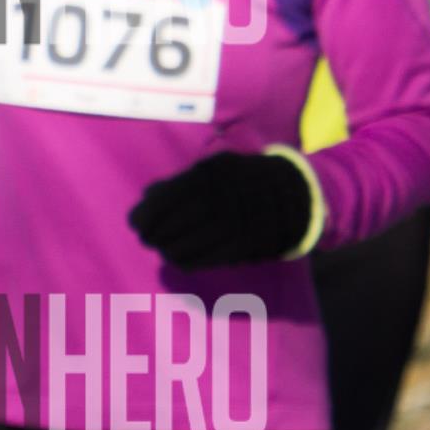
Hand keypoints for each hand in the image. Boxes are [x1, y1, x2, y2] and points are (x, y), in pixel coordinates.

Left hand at [128, 149, 316, 268]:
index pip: (161, 201)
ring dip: (168, 250)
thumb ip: (181, 181)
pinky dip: (186, 261)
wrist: (293, 194)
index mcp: (206, 177)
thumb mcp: (214, 168)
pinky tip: (181, 257)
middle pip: (168, 228)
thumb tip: (147, 196)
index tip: (136, 223)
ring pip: (182, 248)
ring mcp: (228, 227)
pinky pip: (202, 260)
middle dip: (153, 236)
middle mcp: (215, 202)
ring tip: (165, 248)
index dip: (143, 216)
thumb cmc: (243, 180)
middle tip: (149, 238)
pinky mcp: (239, 247)